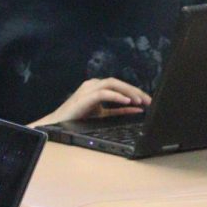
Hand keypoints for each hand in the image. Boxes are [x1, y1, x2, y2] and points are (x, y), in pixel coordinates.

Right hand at [31, 78, 150, 126]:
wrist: (57, 124)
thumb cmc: (78, 119)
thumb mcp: (103, 115)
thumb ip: (119, 111)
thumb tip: (137, 109)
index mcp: (97, 88)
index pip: (120, 86)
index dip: (135, 92)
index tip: (148, 101)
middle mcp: (93, 85)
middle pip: (118, 82)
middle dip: (135, 91)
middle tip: (148, 100)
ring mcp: (88, 89)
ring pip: (113, 84)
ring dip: (128, 91)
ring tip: (140, 100)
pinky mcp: (85, 96)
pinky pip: (104, 93)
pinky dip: (117, 96)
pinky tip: (127, 101)